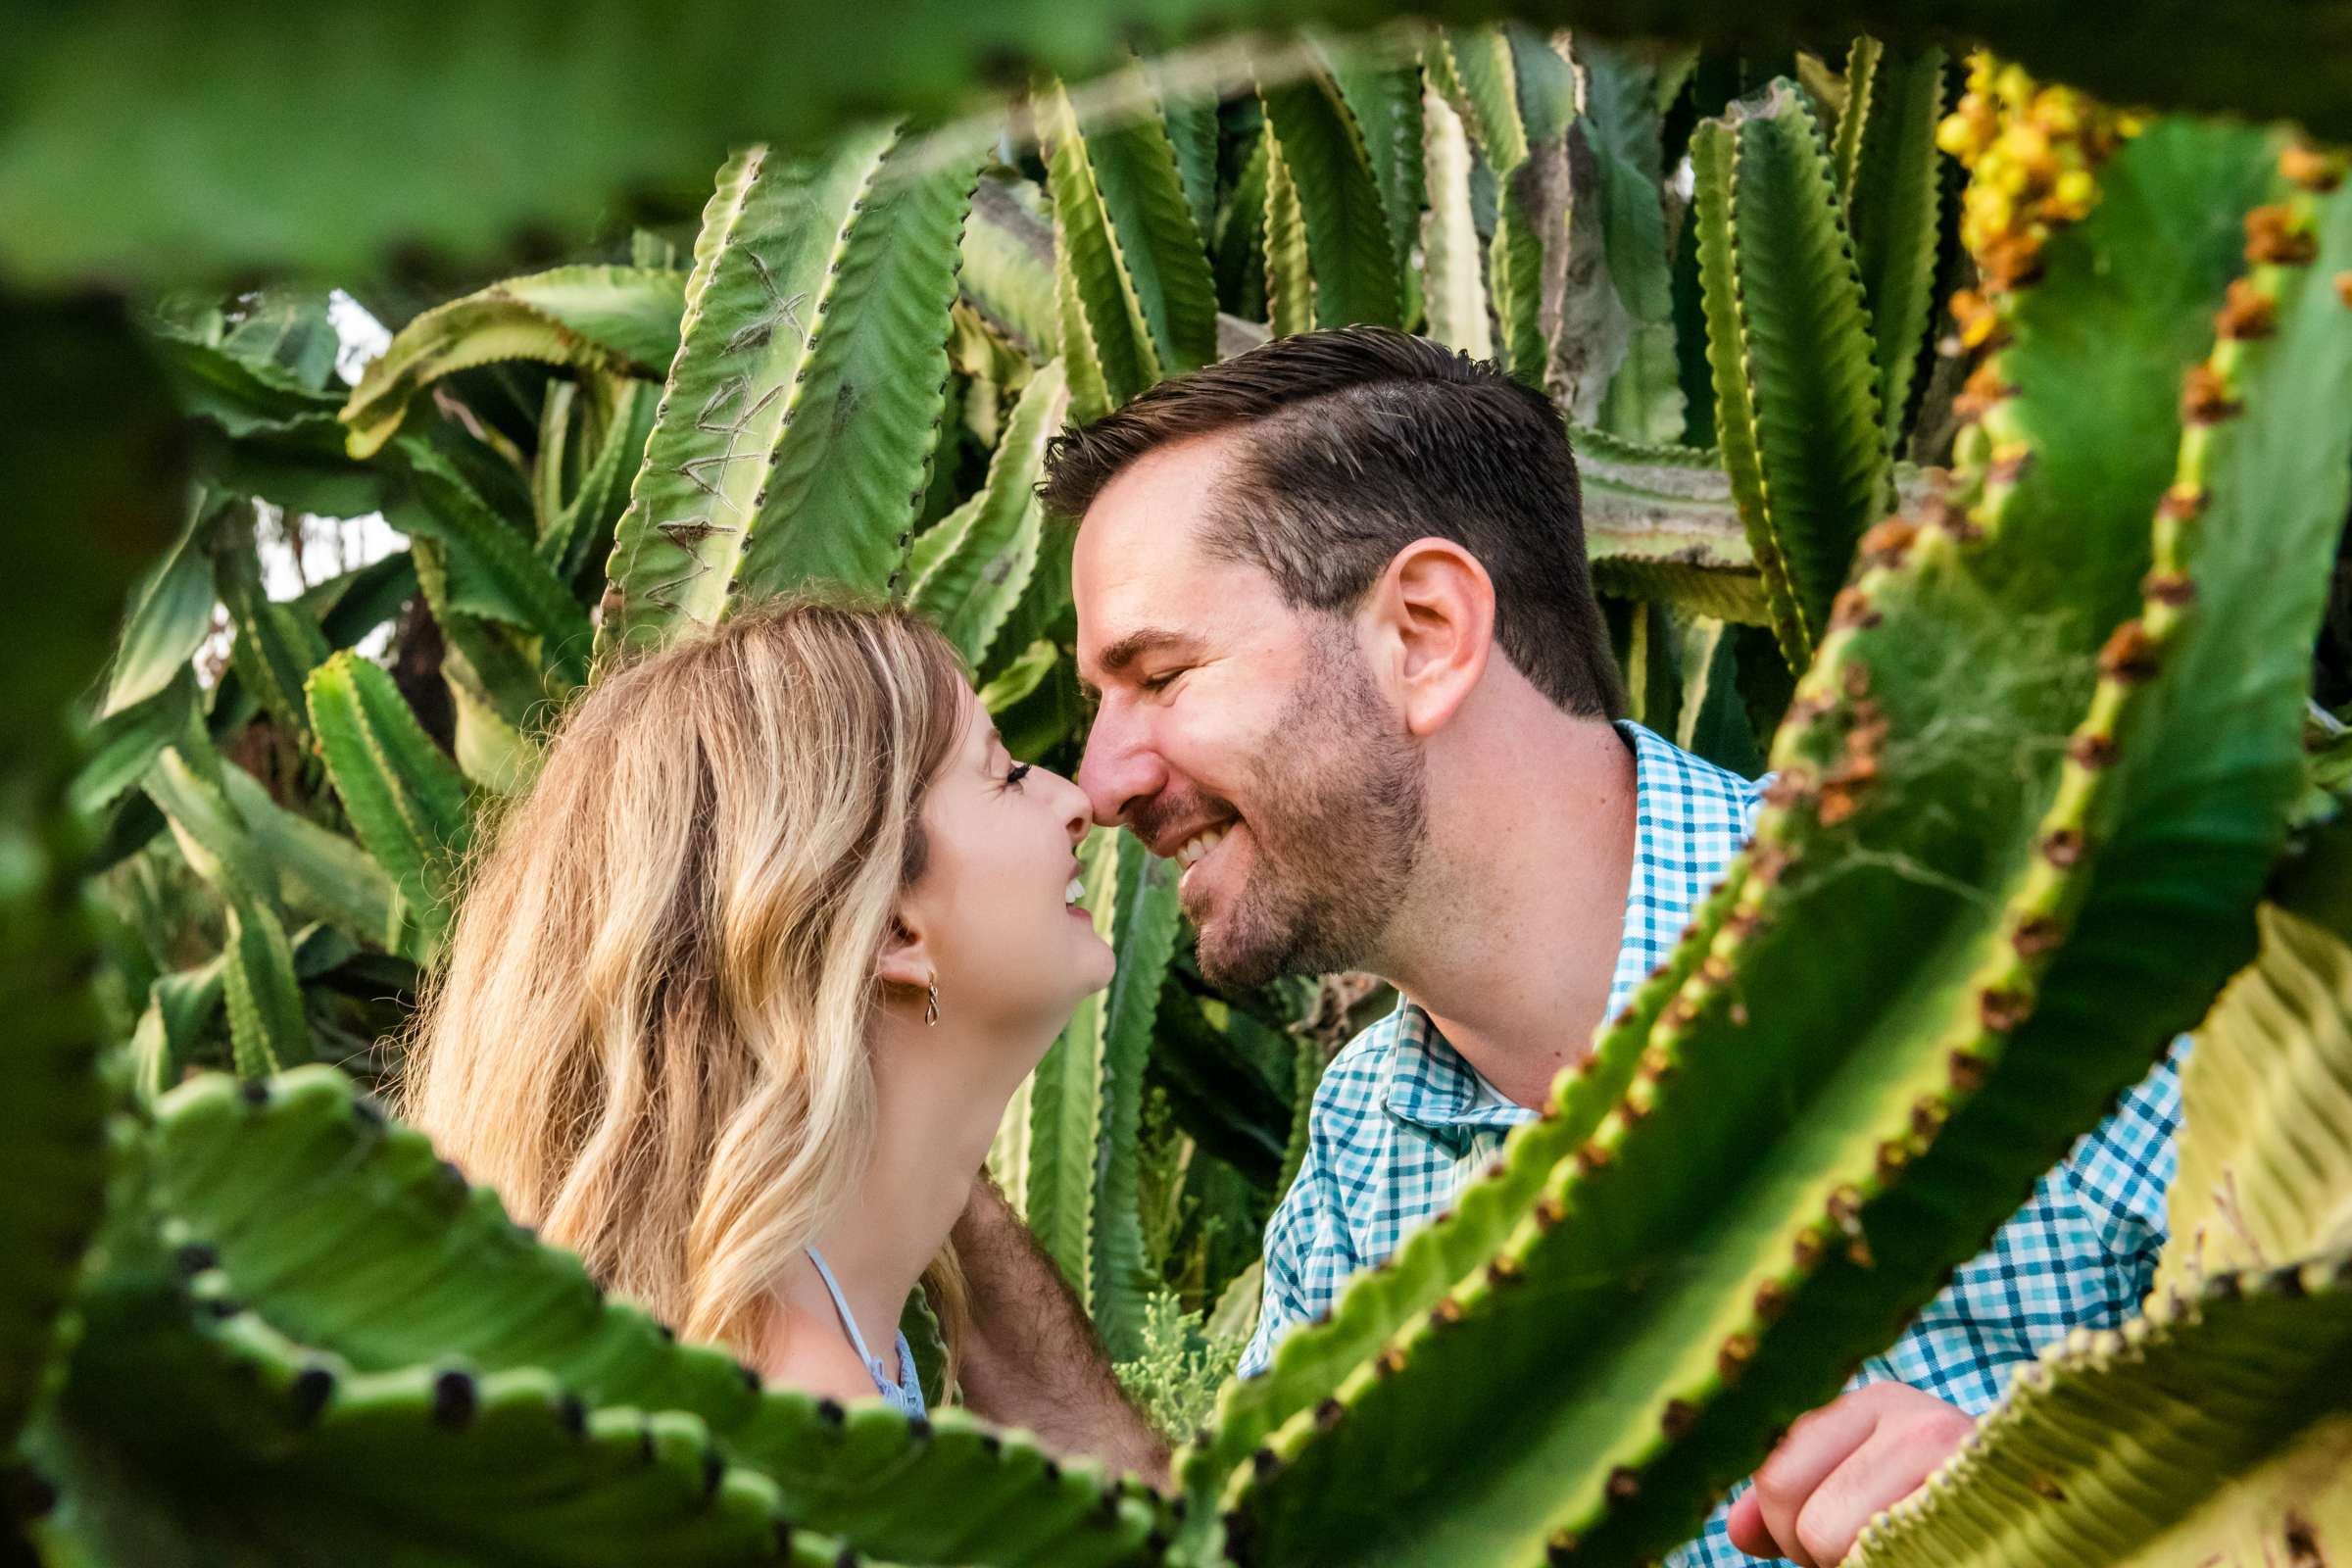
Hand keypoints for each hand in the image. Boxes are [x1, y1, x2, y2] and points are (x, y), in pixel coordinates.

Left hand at [1725, 1383, 1974, 1565]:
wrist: (2056, 1499)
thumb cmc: (1939, 1502)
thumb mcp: (1862, 1483)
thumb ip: (1795, 1497)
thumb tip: (1738, 1533)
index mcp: (1875, 1404)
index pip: (1776, 1481)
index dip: (1789, 1534)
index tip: (1829, 1545)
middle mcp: (1915, 1419)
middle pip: (1798, 1509)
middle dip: (1816, 1552)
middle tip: (1868, 1552)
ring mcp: (1956, 1461)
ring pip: (1836, 1539)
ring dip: (1858, 1562)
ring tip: (1902, 1552)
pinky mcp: (1983, 1501)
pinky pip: (1892, 1553)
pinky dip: (1894, 1559)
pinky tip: (1931, 1551)